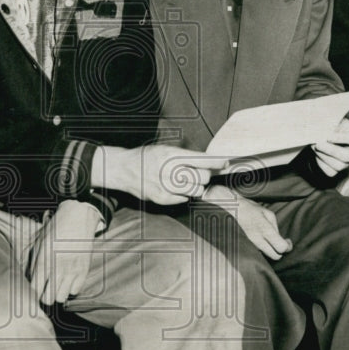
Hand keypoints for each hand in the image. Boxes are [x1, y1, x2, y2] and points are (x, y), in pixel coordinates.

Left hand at [27, 199, 101, 304]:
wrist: (77, 218)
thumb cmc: (55, 230)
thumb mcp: (39, 244)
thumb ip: (33, 263)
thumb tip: (30, 281)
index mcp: (43, 260)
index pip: (34, 289)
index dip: (32, 292)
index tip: (34, 289)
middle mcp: (58, 268)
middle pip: (47, 299)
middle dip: (44, 296)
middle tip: (44, 290)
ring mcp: (72, 270)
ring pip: (61, 298)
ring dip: (57, 294)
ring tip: (56, 286)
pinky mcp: (84, 270)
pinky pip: (75, 291)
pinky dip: (70, 289)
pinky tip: (68, 280)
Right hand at [93, 145, 228, 205]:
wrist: (122, 169)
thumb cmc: (146, 158)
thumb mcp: (164, 150)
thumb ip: (185, 156)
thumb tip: (209, 163)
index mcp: (170, 154)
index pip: (201, 159)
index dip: (216, 162)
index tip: (226, 163)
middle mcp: (168, 169)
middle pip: (202, 177)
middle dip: (203, 176)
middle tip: (197, 174)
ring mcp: (164, 185)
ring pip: (195, 190)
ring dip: (194, 187)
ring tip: (183, 181)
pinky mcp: (161, 198)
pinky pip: (184, 199)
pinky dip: (183, 195)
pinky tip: (173, 188)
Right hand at [204, 185, 291, 260]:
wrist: (227, 208)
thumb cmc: (248, 208)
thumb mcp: (267, 213)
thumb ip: (275, 227)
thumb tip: (280, 238)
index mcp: (265, 230)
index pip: (281, 247)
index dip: (287, 246)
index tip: (287, 241)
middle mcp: (257, 240)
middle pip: (275, 257)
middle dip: (279, 251)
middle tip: (278, 243)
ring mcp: (249, 245)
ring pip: (265, 256)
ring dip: (269, 250)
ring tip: (266, 240)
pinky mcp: (243, 247)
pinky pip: (256, 253)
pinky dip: (259, 249)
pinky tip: (257, 241)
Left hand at [312, 118, 348, 176]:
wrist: (329, 134)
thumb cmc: (334, 125)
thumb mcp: (336, 119)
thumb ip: (332, 124)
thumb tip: (324, 132)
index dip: (339, 138)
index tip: (326, 135)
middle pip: (348, 156)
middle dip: (330, 150)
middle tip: (318, 143)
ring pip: (339, 166)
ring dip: (323, 156)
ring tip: (316, 146)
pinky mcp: (341, 170)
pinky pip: (330, 171)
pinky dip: (321, 162)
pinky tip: (318, 153)